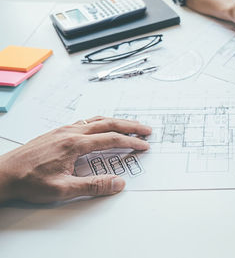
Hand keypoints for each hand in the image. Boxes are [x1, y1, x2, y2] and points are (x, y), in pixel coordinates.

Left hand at [0, 117, 151, 202]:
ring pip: (95, 120)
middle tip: (145, 129)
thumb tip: (118, 183)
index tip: (144, 145)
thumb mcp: (62, 190)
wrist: (3, 174)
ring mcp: (62, 131)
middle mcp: (70, 133)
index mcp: (74, 144)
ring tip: (129, 125)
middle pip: (107, 123)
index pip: (111, 139)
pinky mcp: (56, 133)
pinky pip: (84, 122)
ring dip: (115, 121)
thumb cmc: (29, 182)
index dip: (131, 142)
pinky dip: (99, 122)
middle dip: (130, 125)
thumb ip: (93, 186)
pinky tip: (100, 127)